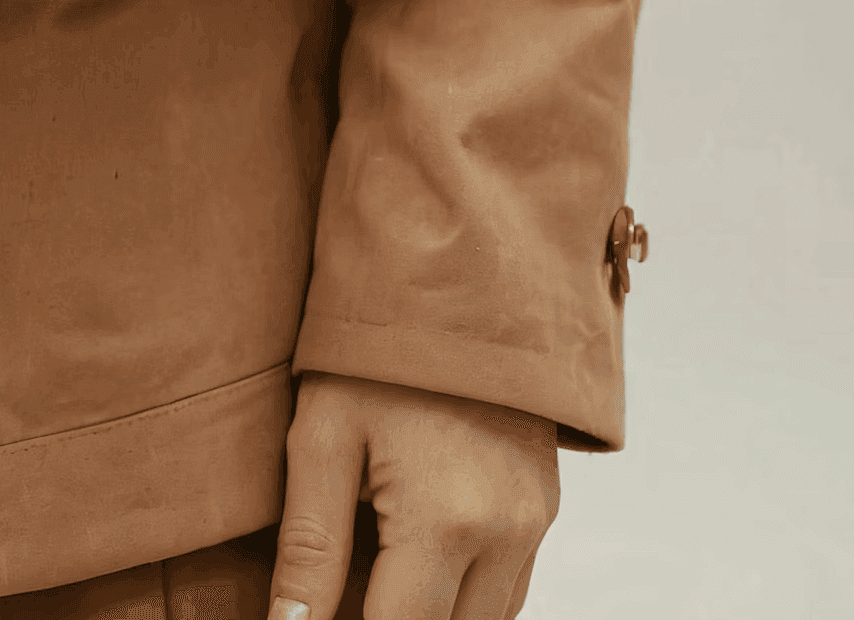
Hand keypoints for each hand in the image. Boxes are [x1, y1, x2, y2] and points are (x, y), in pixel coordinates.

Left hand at [270, 373, 559, 619]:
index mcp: (447, 521)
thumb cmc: (377, 347)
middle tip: (337, 593)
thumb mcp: (323, 434)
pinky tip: (411, 564)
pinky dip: (461, 595)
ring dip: (429, 613)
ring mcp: (535, 522)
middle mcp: (507, 533)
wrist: (458, 269)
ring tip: (370, 574)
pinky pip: (506, 588)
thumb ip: (308, 547)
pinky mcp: (545, 505)